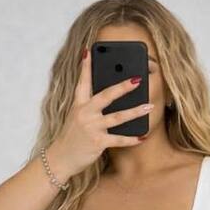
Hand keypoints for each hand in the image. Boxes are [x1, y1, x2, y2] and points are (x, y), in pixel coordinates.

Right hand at [50, 46, 150, 177]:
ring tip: (149, 106)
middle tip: (137, 79)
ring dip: (135, 111)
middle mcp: (85, 113)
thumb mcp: (76, 118)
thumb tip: (106, 99)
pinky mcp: (98, 142)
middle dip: (123, 87)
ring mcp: (92, 127)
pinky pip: (119, 140)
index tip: (89, 51)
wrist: (60, 158)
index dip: (86, 66)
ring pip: (118, 117)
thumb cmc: (70, 138)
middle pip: (106, 96)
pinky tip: (142, 137)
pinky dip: (132, 139)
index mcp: (79, 105)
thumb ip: (88, 108)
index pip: (82, 82)